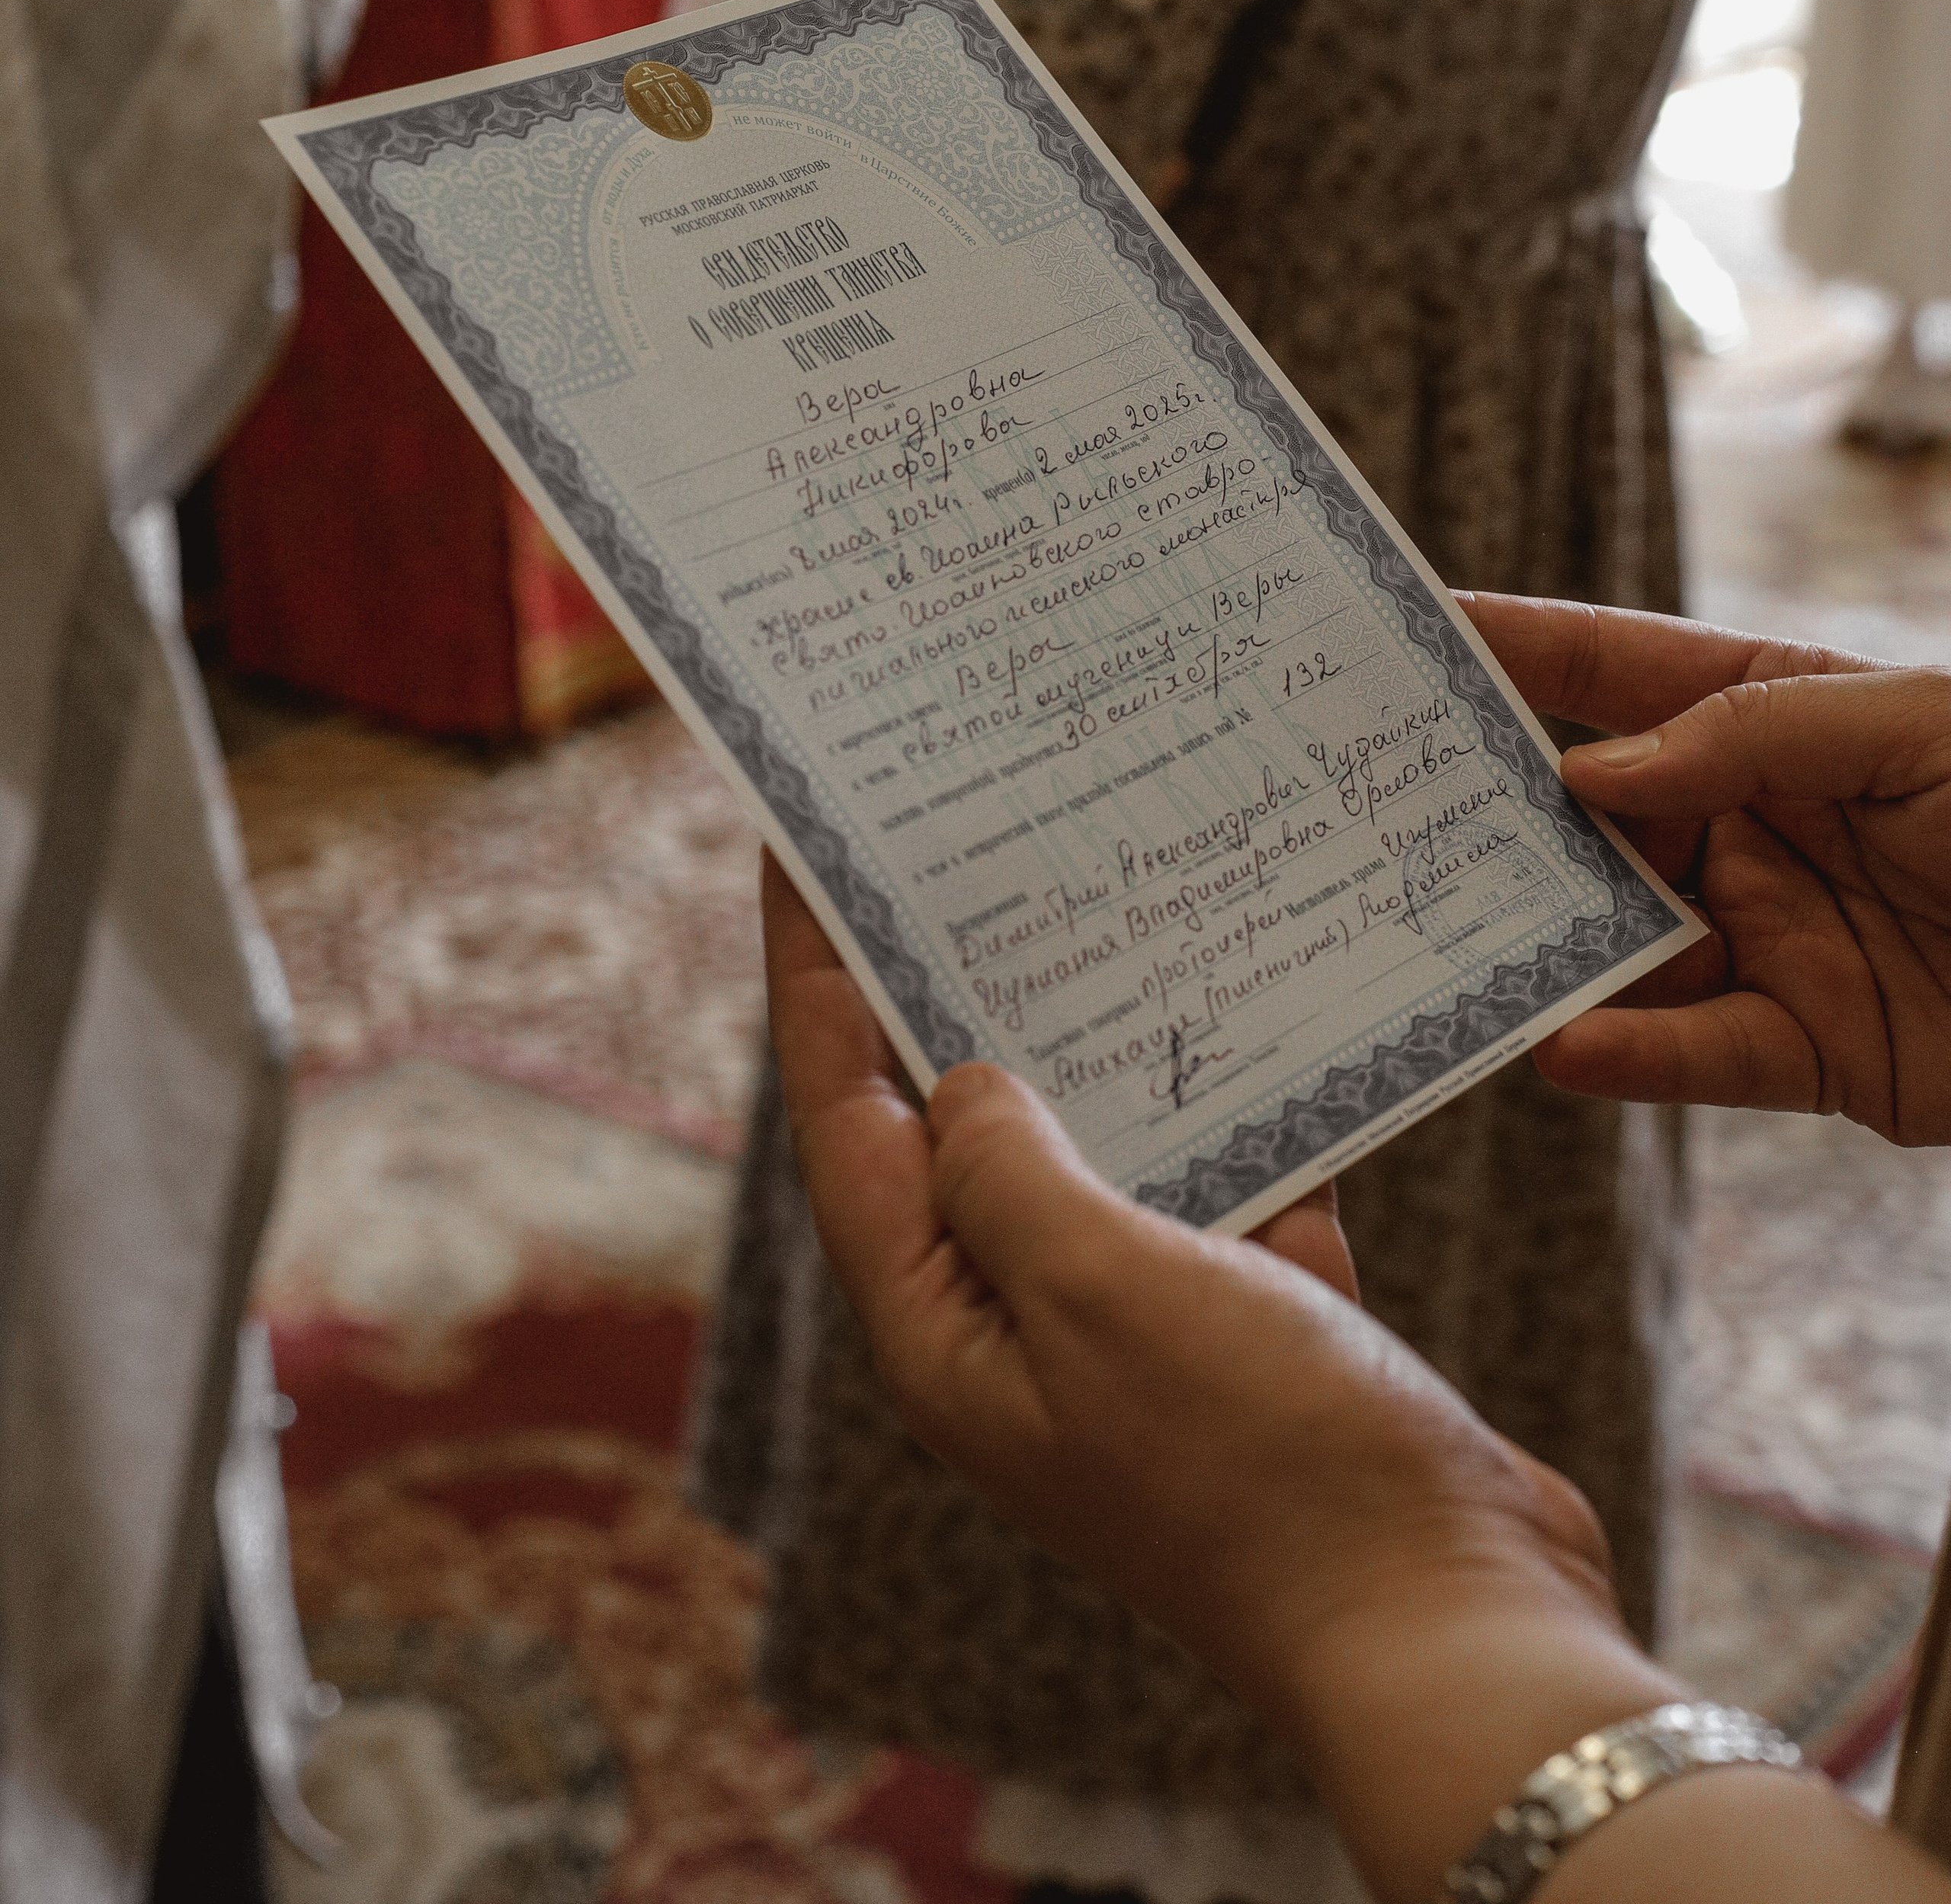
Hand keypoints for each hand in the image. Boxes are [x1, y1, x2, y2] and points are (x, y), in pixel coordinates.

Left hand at [762, 857, 1672, 1902]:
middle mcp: (1027, 1341)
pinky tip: (1261, 1022)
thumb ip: (1007, 1174)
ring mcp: (1144, 1347)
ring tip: (1096, 897)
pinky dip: (1234, 1117)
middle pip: (954, 1135)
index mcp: (948, 1337)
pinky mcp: (1257, 1342)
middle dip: (941, 994)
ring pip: (1098, 1157)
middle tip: (941, 846)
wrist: (1455, 1624)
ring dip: (1097, 1043)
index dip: (813, 983)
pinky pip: (1223, 1195)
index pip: (848, 1125)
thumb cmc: (1259, 1466)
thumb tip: (963, 1087)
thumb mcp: (1096, 1291)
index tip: (795, 850)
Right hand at [1458, 597, 1950, 1140]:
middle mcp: (1751, 822)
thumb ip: (1752, 737)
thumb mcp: (1914, 731)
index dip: (1515, 648)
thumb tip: (1588, 770)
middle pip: (1593, 816)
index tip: (1407, 629)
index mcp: (1774, 715)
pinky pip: (1699, 1054)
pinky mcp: (1813, 1048)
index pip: (1617, 670)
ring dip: (1540, 944)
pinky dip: (1627, 1054)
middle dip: (1491, 813)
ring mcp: (1773, 936)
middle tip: (1378, 810)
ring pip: (1625, 943)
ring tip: (1447, 940)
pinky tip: (1560, 1043)